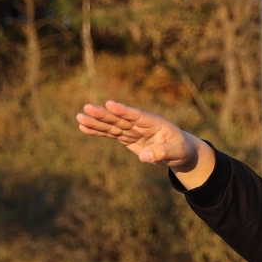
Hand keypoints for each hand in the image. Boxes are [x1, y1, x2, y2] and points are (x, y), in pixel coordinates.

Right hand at [76, 100, 214, 187]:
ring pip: (112, 125)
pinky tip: (83, 127)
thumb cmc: (181, 149)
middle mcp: (141, 124)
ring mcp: (132, 130)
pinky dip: (98, 131)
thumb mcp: (177, 152)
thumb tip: (143, 158)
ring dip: (96, 122)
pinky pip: (111, 134)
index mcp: (155, 123)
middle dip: (104, 115)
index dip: (124, 110)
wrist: (179, 151)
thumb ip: (162, 152)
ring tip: (79, 118)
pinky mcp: (127, 138)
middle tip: (87, 108)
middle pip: (120, 119)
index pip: (137, 115)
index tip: (109, 104)